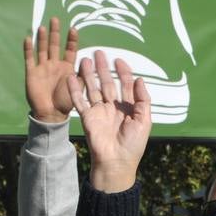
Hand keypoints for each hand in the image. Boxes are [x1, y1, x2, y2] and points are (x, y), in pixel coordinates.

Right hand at [23, 17, 79, 123]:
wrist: (51, 113)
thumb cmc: (66, 102)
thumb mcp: (77, 88)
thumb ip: (82, 75)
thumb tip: (89, 61)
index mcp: (67, 67)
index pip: (70, 50)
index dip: (71, 40)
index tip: (73, 28)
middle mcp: (54, 64)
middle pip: (55, 45)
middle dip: (56, 33)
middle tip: (56, 19)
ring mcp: (42, 67)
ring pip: (42, 49)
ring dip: (43, 38)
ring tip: (43, 26)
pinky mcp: (32, 72)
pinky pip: (30, 59)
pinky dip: (29, 49)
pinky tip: (29, 38)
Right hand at [67, 51, 151, 192]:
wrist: (116, 162)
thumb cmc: (133, 144)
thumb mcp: (144, 121)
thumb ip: (143, 100)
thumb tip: (140, 79)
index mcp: (127, 108)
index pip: (125, 85)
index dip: (123, 72)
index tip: (118, 60)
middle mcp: (112, 107)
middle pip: (107, 83)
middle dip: (103, 68)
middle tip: (98, 52)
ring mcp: (99, 112)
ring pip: (92, 89)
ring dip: (88, 75)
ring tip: (84, 60)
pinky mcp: (87, 118)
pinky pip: (79, 101)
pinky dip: (74, 90)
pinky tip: (71, 77)